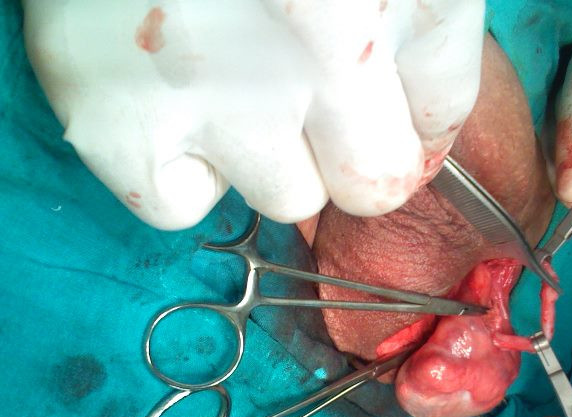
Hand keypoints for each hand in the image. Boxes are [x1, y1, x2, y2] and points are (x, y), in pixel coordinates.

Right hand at [22, 0, 483, 228]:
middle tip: (313, 84)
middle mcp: (302, 45)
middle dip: (360, 146)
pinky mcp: (109, 118)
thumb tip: (425, 138)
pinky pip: (180, 204)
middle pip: (374, 185)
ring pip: (287, 198)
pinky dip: (185, 169)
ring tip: (230, 69)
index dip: (421, 116)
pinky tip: (174, 99)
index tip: (391, 100)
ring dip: (274, 152)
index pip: (442, 114)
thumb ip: (432, 37)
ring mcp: (201, 89)